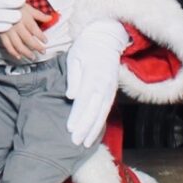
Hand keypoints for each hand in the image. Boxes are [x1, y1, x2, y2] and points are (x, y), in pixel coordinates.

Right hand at [0, 3, 49, 60]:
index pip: (33, 29)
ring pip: (18, 44)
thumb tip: (50, 18)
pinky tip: (19, 56)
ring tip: (32, 57)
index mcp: (23, 17)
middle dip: (36, 46)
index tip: (46, 41)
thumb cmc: (14, 6)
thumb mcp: (28, 7)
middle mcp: (16, 25)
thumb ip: (39, 14)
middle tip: (42, 51)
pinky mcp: (2, 34)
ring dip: (26, 52)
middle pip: (27, 38)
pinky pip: (7, 45)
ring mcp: (8, 30)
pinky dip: (13, 52)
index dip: (40, 36)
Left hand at [66, 20, 127, 147]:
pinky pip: (106, 110)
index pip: (84, 100)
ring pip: (102, 113)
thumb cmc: (85, 48)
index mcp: (94, 76)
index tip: (70, 128)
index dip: (77, 115)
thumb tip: (71, 97)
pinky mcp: (112, 91)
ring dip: (94, 129)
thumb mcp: (75, 57)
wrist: (105, 39)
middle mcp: (104, 85)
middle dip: (85, 128)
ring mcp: (110, 89)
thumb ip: (73, 77)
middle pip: (94, 110)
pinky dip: (100, 122)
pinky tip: (94, 133)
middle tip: (76, 142)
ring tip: (85, 143)